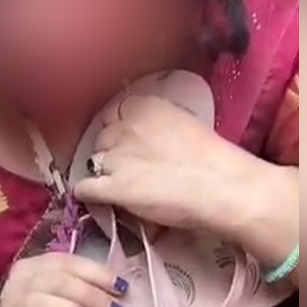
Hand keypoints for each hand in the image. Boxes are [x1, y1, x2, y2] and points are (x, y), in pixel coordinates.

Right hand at [0, 253, 127, 306]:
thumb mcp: (52, 297)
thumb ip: (77, 290)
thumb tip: (120, 293)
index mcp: (33, 267)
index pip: (68, 262)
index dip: (98, 274)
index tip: (121, 288)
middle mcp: (19, 285)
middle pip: (56, 281)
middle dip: (91, 295)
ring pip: (37, 304)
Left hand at [73, 95, 272, 232]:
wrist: (222, 187)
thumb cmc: (214, 159)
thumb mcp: (183, 124)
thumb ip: (157, 127)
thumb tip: (147, 140)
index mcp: (143, 106)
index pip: (112, 113)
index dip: (117, 131)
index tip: (126, 143)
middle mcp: (123, 127)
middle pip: (101, 138)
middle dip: (110, 152)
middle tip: (126, 168)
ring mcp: (114, 157)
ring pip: (91, 162)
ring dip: (101, 173)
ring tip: (117, 186)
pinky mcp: (111, 187)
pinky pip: (84, 188)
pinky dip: (88, 194)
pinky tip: (100, 200)